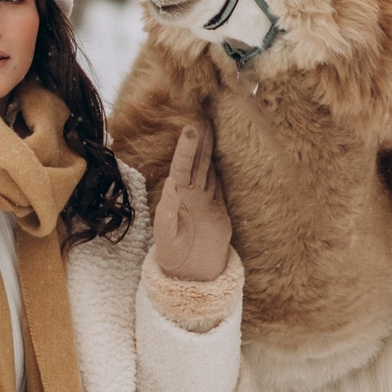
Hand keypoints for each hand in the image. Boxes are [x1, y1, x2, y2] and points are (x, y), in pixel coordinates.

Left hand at [152, 124, 233, 282]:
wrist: (190, 273)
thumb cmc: (172, 255)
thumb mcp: (166, 236)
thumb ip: (167, 213)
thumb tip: (171, 185)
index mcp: (176, 198)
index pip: (181, 167)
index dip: (186, 147)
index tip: (190, 128)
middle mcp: (191, 195)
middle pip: (197, 163)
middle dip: (201, 141)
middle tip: (204, 117)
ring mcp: (205, 201)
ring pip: (210, 170)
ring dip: (211, 150)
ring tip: (215, 128)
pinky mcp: (219, 211)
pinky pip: (222, 186)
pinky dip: (224, 170)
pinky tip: (226, 156)